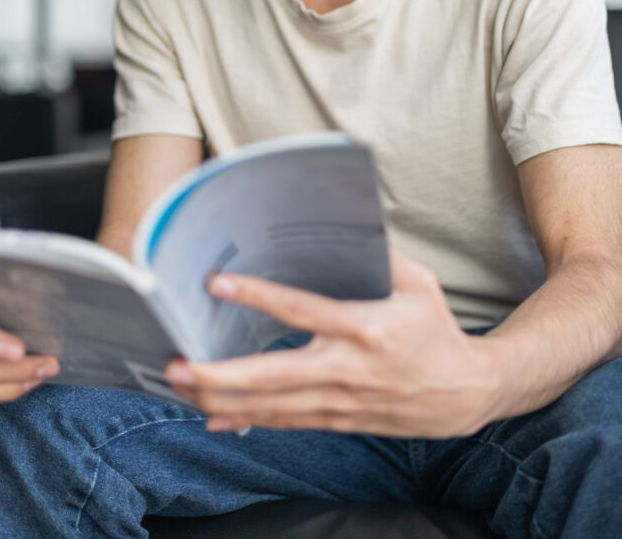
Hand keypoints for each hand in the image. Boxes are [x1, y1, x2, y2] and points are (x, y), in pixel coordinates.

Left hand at [165, 249, 498, 437]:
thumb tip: (340, 220)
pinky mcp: (339, 420)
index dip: (259, 297)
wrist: (465, 392)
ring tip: (180, 385)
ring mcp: (341, 401)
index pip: (303, 310)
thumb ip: (380, 255)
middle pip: (273, 375)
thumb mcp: (419, 282)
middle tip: (177, 363)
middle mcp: (349, 368)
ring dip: (222, 398)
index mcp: (367, 326)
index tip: (218, 285)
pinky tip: (214, 416)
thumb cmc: (437, 328)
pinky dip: (247, 421)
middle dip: (220, 373)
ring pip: (272, 406)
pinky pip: (285, 423)